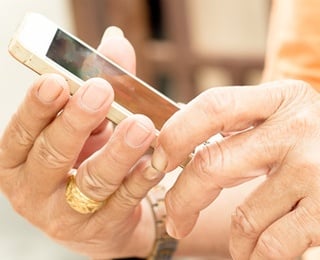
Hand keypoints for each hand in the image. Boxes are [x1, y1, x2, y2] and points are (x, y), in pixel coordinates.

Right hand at [0, 27, 162, 258]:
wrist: (98, 216)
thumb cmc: (85, 160)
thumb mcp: (87, 124)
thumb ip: (99, 83)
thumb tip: (115, 42)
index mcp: (20, 158)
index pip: (23, 130)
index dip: (37, 106)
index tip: (56, 80)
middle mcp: (34, 189)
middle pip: (52, 155)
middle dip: (77, 121)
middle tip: (101, 92)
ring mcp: (65, 215)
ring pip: (92, 180)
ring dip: (118, 151)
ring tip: (140, 126)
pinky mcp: (99, 229)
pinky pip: (123, 202)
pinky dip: (141, 178)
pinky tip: (157, 160)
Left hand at [152, 80, 319, 258]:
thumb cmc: (306, 141)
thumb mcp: (278, 117)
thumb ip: (236, 123)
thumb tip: (176, 141)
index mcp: (276, 100)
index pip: (212, 107)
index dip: (176, 134)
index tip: (158, 162)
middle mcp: (296, 128)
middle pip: (212, 165)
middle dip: (183, 200)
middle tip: (176, 219)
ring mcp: (314, 169)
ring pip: (242, 218)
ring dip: (234, 239)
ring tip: (241, 239)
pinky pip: (270, 245)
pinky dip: (256, 254)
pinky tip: (259, 250)